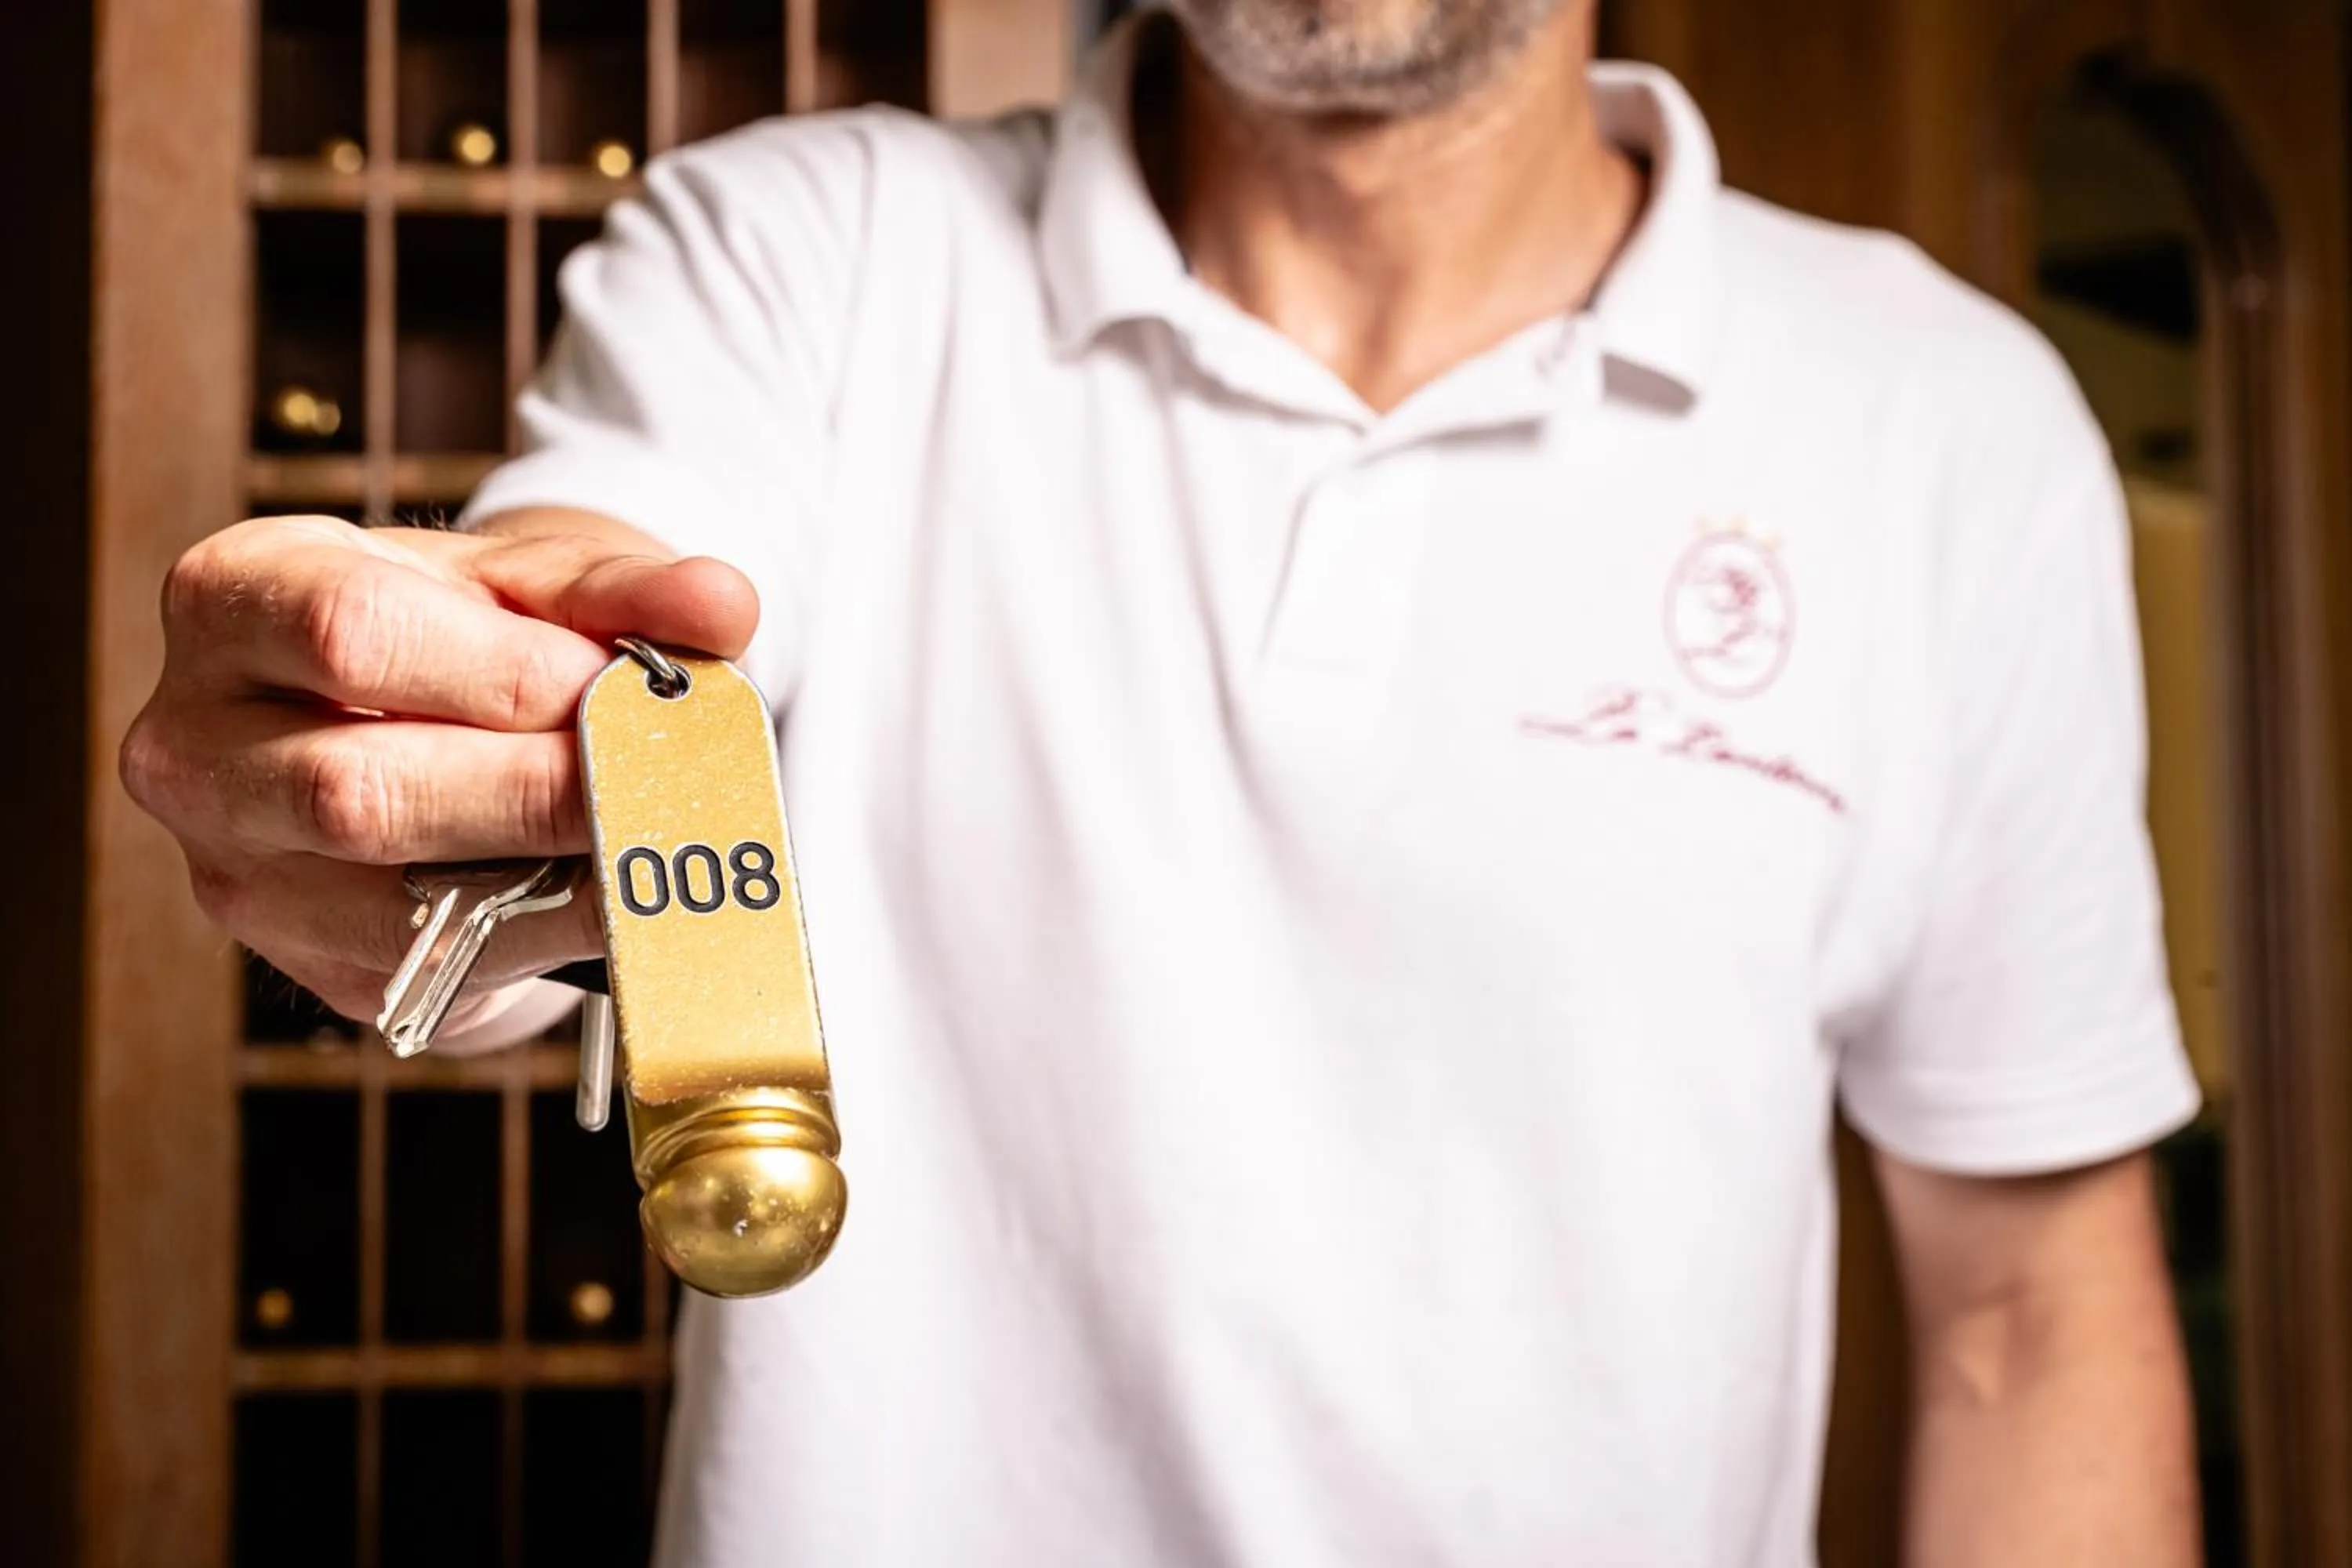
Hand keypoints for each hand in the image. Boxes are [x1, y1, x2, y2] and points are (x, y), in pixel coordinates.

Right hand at [121, 513, 757, 1026]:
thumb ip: (624, 589)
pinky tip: (620, 889)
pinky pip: (444, 960)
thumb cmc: (456, 638)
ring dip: (554, 867)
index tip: (607, 683)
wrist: (417, 730)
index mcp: (234, 600)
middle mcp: (198, 743)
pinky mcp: (313, 961)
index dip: (501, 669)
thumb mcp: (526, 583)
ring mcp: (241, 867)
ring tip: (650, 828)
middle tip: (650, 775)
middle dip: (535, 787)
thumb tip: (721, 604)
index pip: (350, 632)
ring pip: (396, 889)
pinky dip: (555, 926)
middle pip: (361, 787)